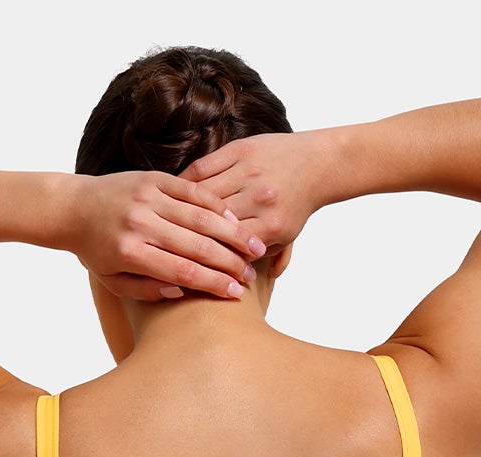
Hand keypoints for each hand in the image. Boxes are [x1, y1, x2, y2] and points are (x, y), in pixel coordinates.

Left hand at [69, 169, 265, 302]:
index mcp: (130, 251)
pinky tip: (234, 219)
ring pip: (198, 216)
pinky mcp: (153, 178)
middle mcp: (140, 222)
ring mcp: (147, 196)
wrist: (73, 206)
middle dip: (229, 261)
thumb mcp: (114, 281)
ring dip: (230, 233)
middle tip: (251, 275)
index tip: (235, 294)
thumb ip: (148, 291)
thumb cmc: (95, 251)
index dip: (212, 283)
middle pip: (195, 244)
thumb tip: (183, 290)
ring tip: (254, 248)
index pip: (181, 270)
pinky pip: (191, 190)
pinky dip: (214, 205)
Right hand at [181, 131, 330, 256]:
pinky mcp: (238, 150)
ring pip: (204, 195)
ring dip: (183, 208)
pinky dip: (185, 182)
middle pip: (213, 222)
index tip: (190, 261)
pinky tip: (174, 194)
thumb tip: (250, 282)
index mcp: (271, 226)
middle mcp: (259, 199)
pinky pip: (202, 168)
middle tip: (170, 242)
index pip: (229, 248)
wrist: (314, 162)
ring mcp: (249, 172)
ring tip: (166, 220)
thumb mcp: (289, 237)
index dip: (207, 256)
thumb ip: (272, 260)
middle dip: (191, 234)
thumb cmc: (296, 204)